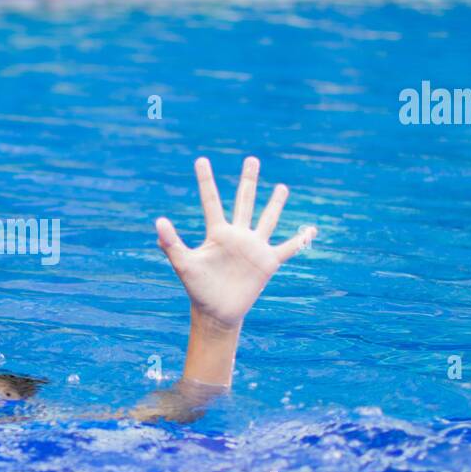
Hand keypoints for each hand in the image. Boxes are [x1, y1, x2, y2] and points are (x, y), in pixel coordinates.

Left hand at [156, 156, 315, 329]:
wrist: (216, 312)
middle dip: (248, 181)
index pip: (211, 201)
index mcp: (217, 233)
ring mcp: (254, 247)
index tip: (201, 160)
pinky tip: (312, 230)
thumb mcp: (183, 264)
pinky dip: (301, 240)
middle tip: (251, 159)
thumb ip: (171, 243)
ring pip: (267, 219)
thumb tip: (158, 222)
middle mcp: (237, 236)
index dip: (206, 181)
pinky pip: (288, 248)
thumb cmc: (197, 288)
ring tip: (282, 187)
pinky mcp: (267, 262)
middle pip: (244, 202)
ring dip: (275, 203)